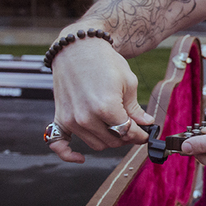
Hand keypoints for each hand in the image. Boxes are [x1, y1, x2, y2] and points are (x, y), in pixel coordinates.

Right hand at [47, 38, 153, 162]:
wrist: (78, 47)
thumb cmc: (105, 61)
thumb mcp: (128, 82)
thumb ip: (135, 109)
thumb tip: (146, 124)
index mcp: (106, 107)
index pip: (128, 132)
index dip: (140, 135)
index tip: (146, 133)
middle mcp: (86, 117)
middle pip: (113, 141)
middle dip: (126, 136)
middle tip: (133, 128)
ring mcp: (71, 119)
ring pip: (96, 145)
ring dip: (108, 140)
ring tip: (115, 127)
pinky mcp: (59, 118)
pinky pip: (59, 145)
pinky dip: (68, 154)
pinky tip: (80, 157)